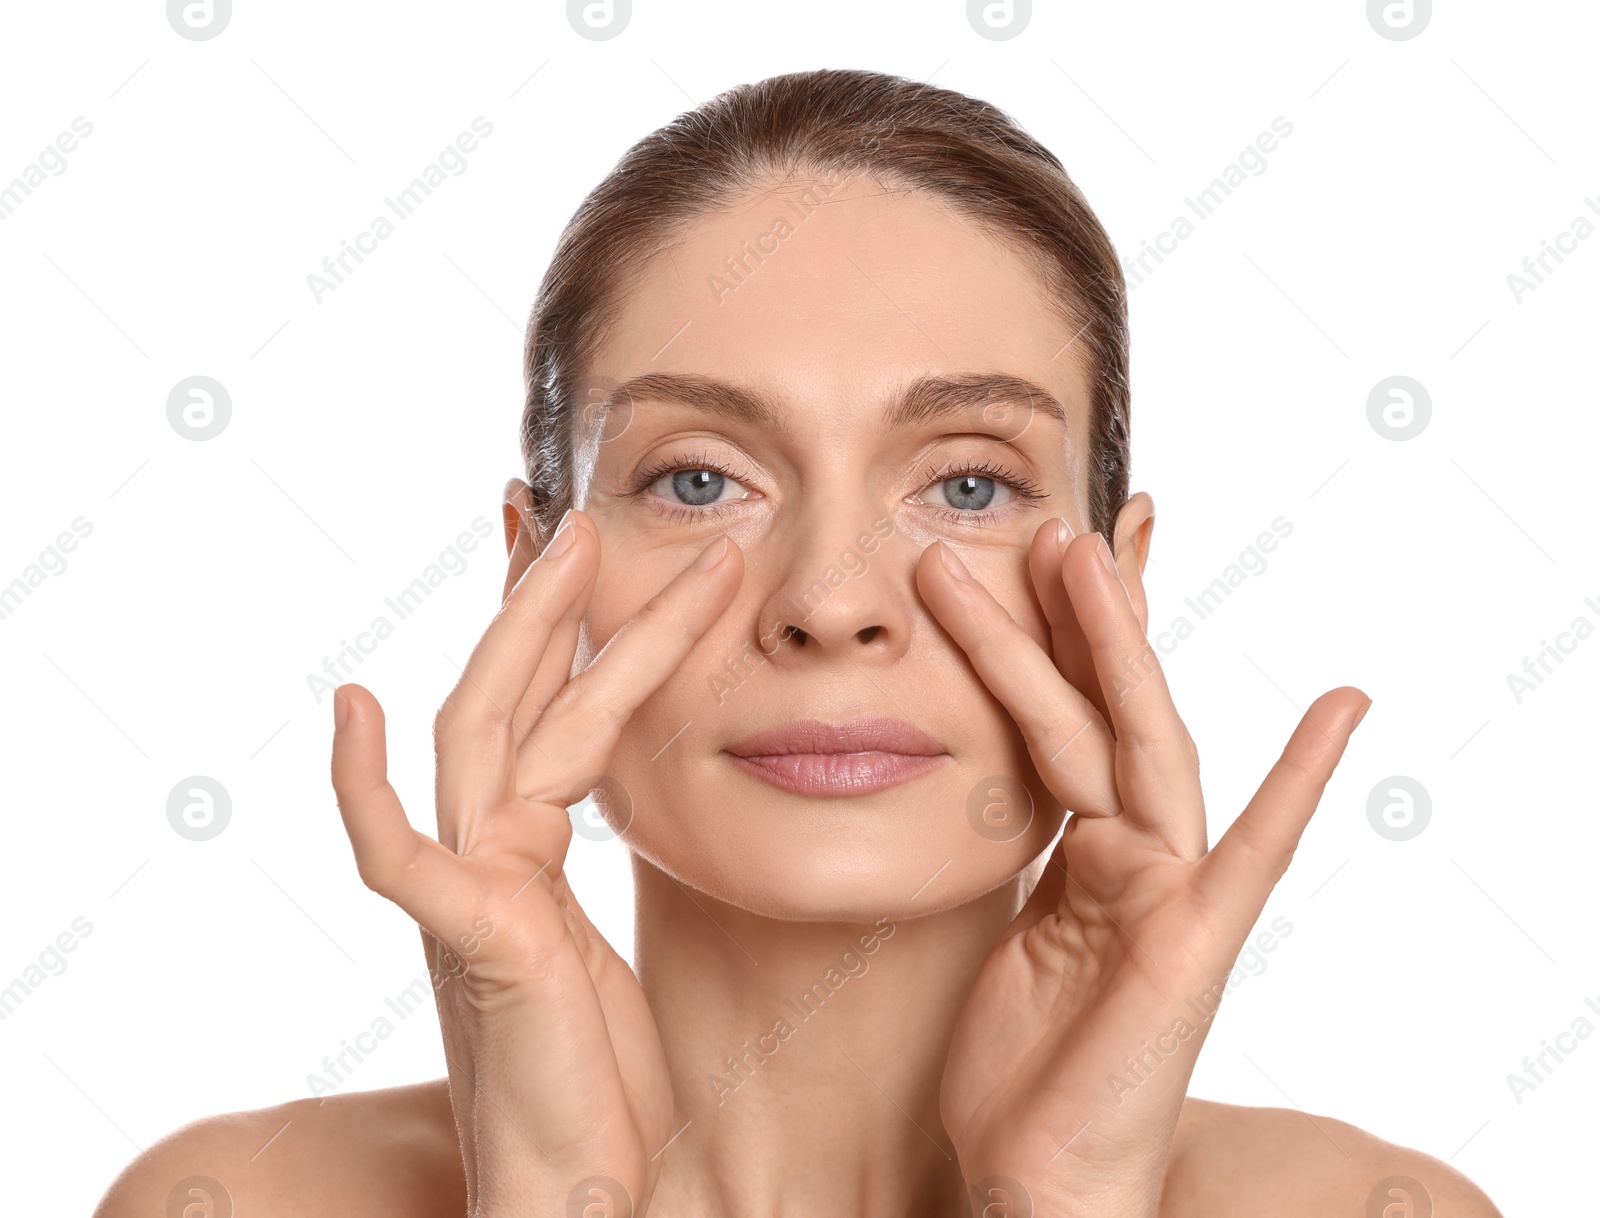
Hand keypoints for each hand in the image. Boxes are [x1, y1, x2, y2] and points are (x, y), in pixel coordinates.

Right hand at [329, 511, 741, 1216]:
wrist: (576, 1193)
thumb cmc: (593, 1084)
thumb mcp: (607, 946)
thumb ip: (588, 871)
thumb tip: (596, 812)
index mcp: (523, 859)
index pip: (550, 719)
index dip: (568, 635)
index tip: (592, 560)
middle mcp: (487, 862)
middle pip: (512, 702)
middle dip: (552, 604)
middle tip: (588, 512)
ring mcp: (469, 896)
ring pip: (488, 738)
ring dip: (525, 633)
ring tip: (556, 537)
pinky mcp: (467, 942)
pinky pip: (398, 855)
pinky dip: (364, 788)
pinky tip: (349, 709)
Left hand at [922, 519, 1367, 1216]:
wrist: (1037, 1177)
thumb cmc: (1019, 1069)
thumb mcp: (1002, 928)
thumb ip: (1020, 852)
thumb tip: (994, 790)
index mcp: (1081, 851)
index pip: (1066, 721)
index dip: (1053, 637)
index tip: (1036, 555)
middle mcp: (1131, 857)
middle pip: (1097, 712)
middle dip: (1072, 617)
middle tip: (1046, 521)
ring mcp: (1167, 893)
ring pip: (1134, 747)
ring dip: (1117, 646)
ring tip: (1096, 549)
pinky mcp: (1191, 942)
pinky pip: (1250, 852)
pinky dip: (1300, 780)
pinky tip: (1344, 706)